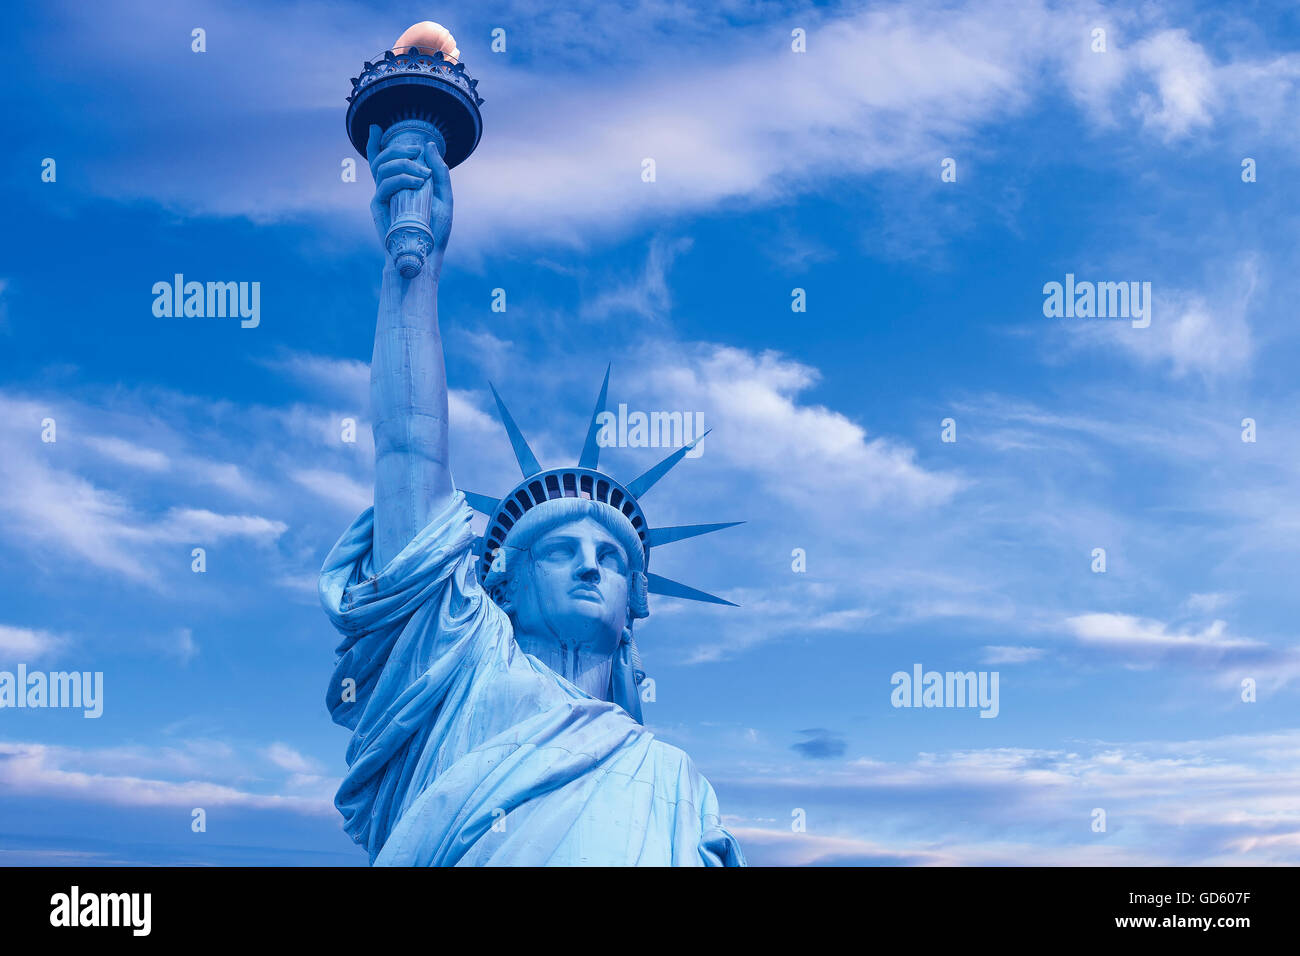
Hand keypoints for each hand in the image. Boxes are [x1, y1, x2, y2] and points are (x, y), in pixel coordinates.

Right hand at [366, 123, 452, 272]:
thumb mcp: (444, 197)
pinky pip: (384, 185)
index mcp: (400, 185)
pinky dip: (401, 178)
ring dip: (403, 164)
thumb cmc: (435, 230)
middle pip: (381, 158)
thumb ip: (439, 172)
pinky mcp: (378, 206)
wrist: (426, 255)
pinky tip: (416, 182)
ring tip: (423, 175)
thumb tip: (429, 146)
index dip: (374, 143)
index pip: (383, 160)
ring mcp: (382, 196)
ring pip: (381, 167)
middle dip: (397, 148)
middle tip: (416, 151)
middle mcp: (388, 188)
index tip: (375, 127)